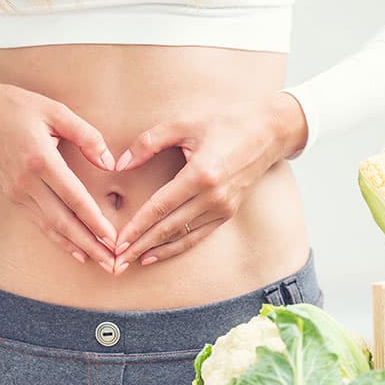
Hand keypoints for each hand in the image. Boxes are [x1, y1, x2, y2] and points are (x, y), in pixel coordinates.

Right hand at [0, 72, 118, 269]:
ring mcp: (17, 192)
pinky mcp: (13, 196)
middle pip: (63, 221)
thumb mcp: (56, 111)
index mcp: (40, 160)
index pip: (73, 197)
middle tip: (113, 263)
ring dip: (77, 246)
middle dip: (90, 244)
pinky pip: (39, 222)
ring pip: (50, 227)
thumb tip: (109, 163)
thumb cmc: (17, 107)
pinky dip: (58, 239)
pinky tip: (76, 250)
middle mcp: (26, 182)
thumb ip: (87, 136)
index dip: (94, 221)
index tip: (113, 238)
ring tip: (100, 261)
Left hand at [111, 93, 306, 270]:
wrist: (269, 131)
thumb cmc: (225, 122)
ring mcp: (223, 207)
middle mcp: (214, 196)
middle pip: (168, 227)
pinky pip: (198, 235)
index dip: (136, 226)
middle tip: (116, 261)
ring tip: (130, 262)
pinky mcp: (228, 212)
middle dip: (140, 245)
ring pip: (182, 236)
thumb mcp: (184, 124)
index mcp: (201, 173)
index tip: (117, 241)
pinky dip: (176, 247)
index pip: (160, 207)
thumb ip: (148, 143)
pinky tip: (156, 254)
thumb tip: (119, 164)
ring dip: (155, 250)